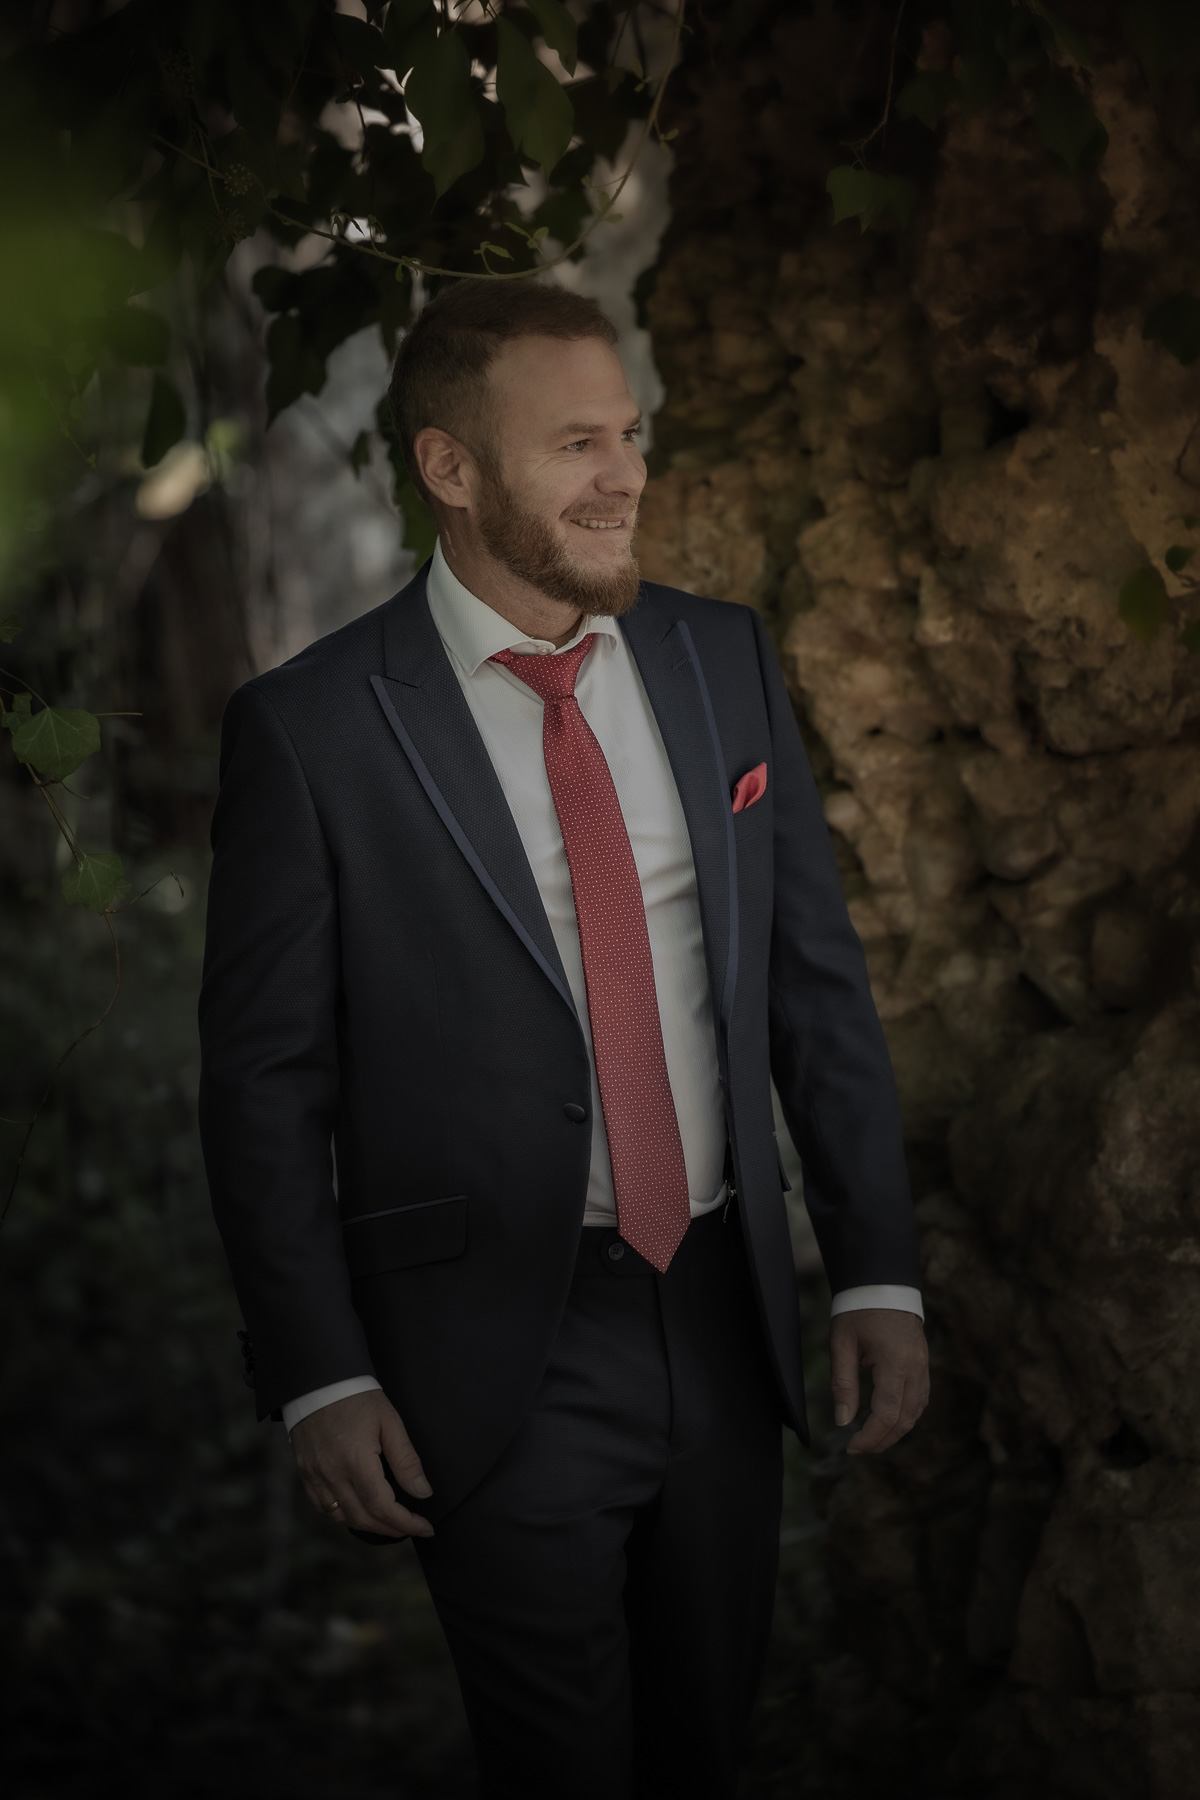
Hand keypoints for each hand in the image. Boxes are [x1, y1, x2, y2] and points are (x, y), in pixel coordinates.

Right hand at [290, 1389, 433, 1538]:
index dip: (407, 1523)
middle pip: (363, 1518)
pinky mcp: (304, 1473)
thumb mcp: (389, 1422)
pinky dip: (343, 1516)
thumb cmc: (357, 1397)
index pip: (383, 1507)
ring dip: (368, 1525)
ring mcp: (314, 1476)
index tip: (426, 1527)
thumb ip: (406, 1460)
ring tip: (389, 1522)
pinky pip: (323, 1507)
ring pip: (341, 1518)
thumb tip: (422, 1492)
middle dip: (391, 1529)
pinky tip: (358, 1510)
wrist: (318, 1381)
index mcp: (356, 1461)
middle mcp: (332, 1474)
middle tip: (412, 1527)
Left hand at [830, 1308, 928, 1455]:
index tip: (850, 1447)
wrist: (884, 1285)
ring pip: (916, 1413)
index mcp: (894, 1361)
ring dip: (895, 1432)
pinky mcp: (924, 1366)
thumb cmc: (858, 1312)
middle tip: (858, 1449)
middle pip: (905, 1419)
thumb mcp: (842, 1344)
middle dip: (882, 1440)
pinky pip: (920, 1401)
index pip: (887, 1413)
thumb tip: (843, 1422)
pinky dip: (905, 1417)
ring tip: (870, 1440)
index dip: (870, 1436)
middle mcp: (915, 1368)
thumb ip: (843, 1383)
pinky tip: (887, 1422)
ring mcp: (924, 1367)